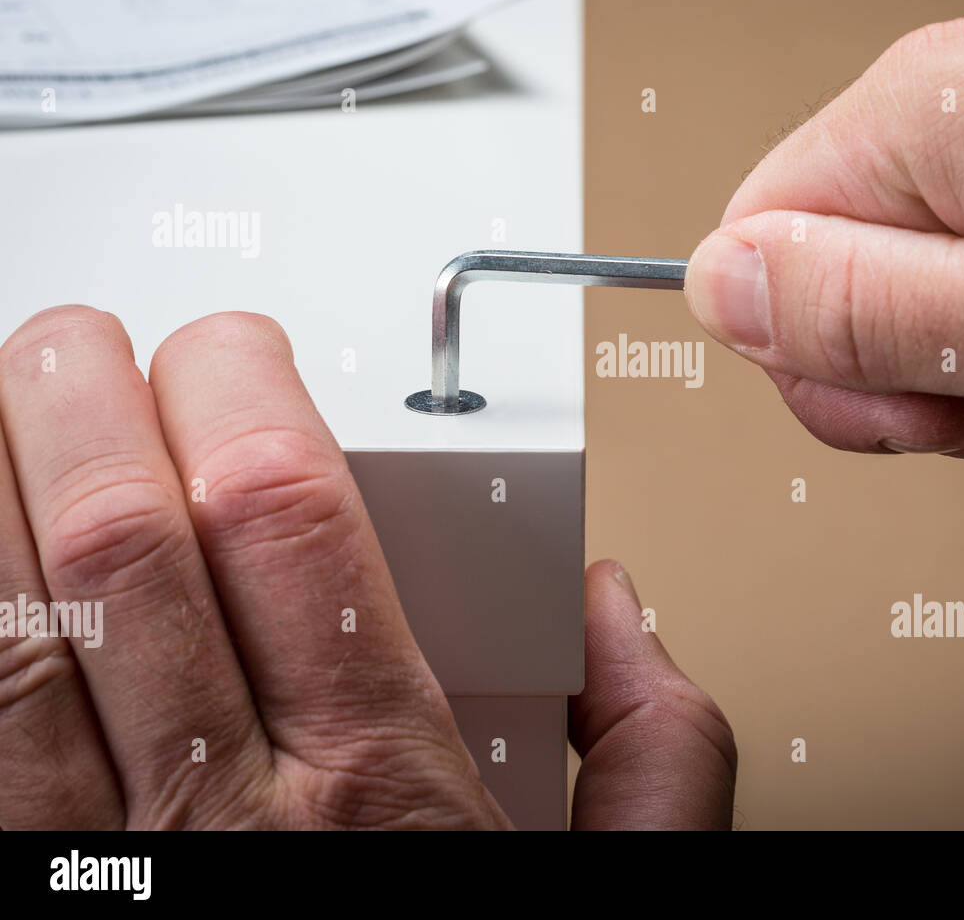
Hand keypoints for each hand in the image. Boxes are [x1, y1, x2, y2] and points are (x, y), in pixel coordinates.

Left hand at [0, 308, 734, 829]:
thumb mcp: (610, 890)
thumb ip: (653, 748)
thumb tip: (618, 612)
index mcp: (377, 790)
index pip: (282, 513)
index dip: (237, 392)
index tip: (227, 350)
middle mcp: (221, 822)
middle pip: (122, 544)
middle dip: (79, 402)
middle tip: (77, 344)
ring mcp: (97, 872)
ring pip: (1, 629)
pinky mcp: (38, 897)